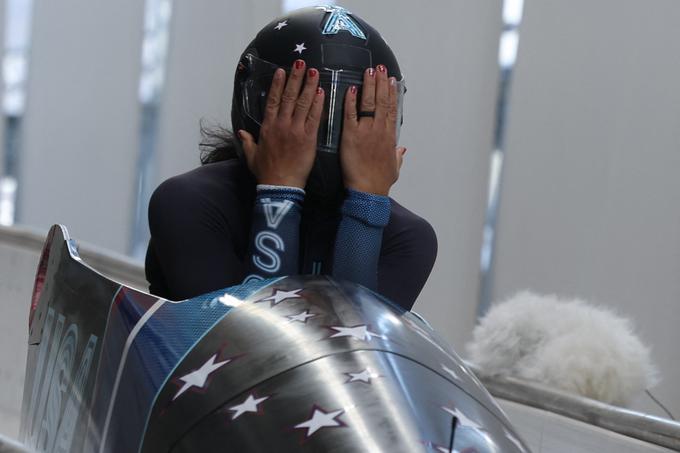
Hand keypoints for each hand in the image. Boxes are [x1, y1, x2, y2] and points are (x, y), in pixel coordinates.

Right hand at [238, 60, 324, 187]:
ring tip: (313, 72)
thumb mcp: (252, 156)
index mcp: (268, 127)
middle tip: (301, 63)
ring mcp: (295, 130)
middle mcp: (281, 125)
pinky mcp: (308, 138)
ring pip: (302, 103)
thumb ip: (247, 141)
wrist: (279, 185)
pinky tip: (321, 92)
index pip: (273, 100)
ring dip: (308, 86)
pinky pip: (314, 117)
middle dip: (295, 78)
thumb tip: (241, 132)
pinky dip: (318, 104)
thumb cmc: (266, 172)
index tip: (282, 71)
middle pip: (289, 97)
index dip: (278, 84)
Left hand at [339, 64, 405, 195]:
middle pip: (382, 101)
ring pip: (369, 103)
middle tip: (379, 68)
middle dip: (381, 83)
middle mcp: (379, 130)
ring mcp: (365, 131)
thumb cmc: (380, 182)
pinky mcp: (350, 135)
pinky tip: (351, 89)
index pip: (392, 109)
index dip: (392, 93)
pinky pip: (351, 114)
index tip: (391, 81)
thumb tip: (402, 149)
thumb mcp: (395, 168)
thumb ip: (398, 156)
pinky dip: (351, 101)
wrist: (367, 191)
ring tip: (369, 71)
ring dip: (369, 85)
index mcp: (390, 137)